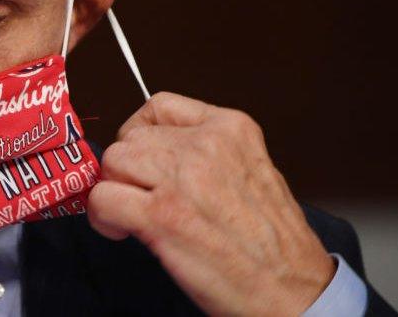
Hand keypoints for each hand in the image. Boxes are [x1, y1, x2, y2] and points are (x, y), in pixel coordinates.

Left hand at [86, 92, 334, 315]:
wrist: (294, 292)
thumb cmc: (275, 244)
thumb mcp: (252, 170)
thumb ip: (206, 152)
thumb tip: (154, 153)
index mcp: (231, 128)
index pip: (160, 106)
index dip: (140, 132)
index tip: (141, 157)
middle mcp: (204, 145)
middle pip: (130, 138)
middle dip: (127, 169)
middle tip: (139, 196)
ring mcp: (181, 177)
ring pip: (112, 162)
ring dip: (113, 190)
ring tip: (130, 214)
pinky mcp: (161, 215)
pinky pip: (102, 198)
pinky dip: (102, 216)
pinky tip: (120, 230)